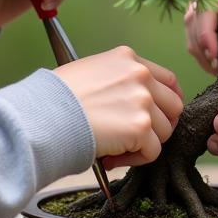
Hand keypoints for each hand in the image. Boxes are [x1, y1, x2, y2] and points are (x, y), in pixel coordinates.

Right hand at [55, 45, 183, 165]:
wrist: (43, 116)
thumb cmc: (55, 99)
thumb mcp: (90, 73)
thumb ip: (118, 81)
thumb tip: (132, 106)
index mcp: (128, 58)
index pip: (167, 79)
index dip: (165, 102)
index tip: (158, 116)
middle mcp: (140, 74)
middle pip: (173, 105)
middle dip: (160, 125)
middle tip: (139, 138)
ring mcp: (143, 99)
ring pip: (164, 131)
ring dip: (144, 144)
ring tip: (116, 148)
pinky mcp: (141, 126)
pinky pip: (152, 152)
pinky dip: (135, 160)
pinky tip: (112, 156)